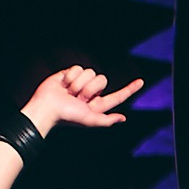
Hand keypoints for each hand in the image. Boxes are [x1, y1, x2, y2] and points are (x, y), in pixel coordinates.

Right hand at [22, 66, 143, 136]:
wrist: (47, 107)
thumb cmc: (67, 117)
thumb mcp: (89, 120)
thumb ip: (106, 120)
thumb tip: (123, 118)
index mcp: (98, 104)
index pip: (118, 96)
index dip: (130, 89)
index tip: (141, 81)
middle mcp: (91, 92)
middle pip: (102, 80)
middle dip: (90, 88)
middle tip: (77, 98)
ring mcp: (81, 82)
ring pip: (90, 72)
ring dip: (78, 83)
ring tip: (68, 92)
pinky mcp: (70, 73)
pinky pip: (79, 68)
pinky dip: (71, 76)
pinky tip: (63, 84)